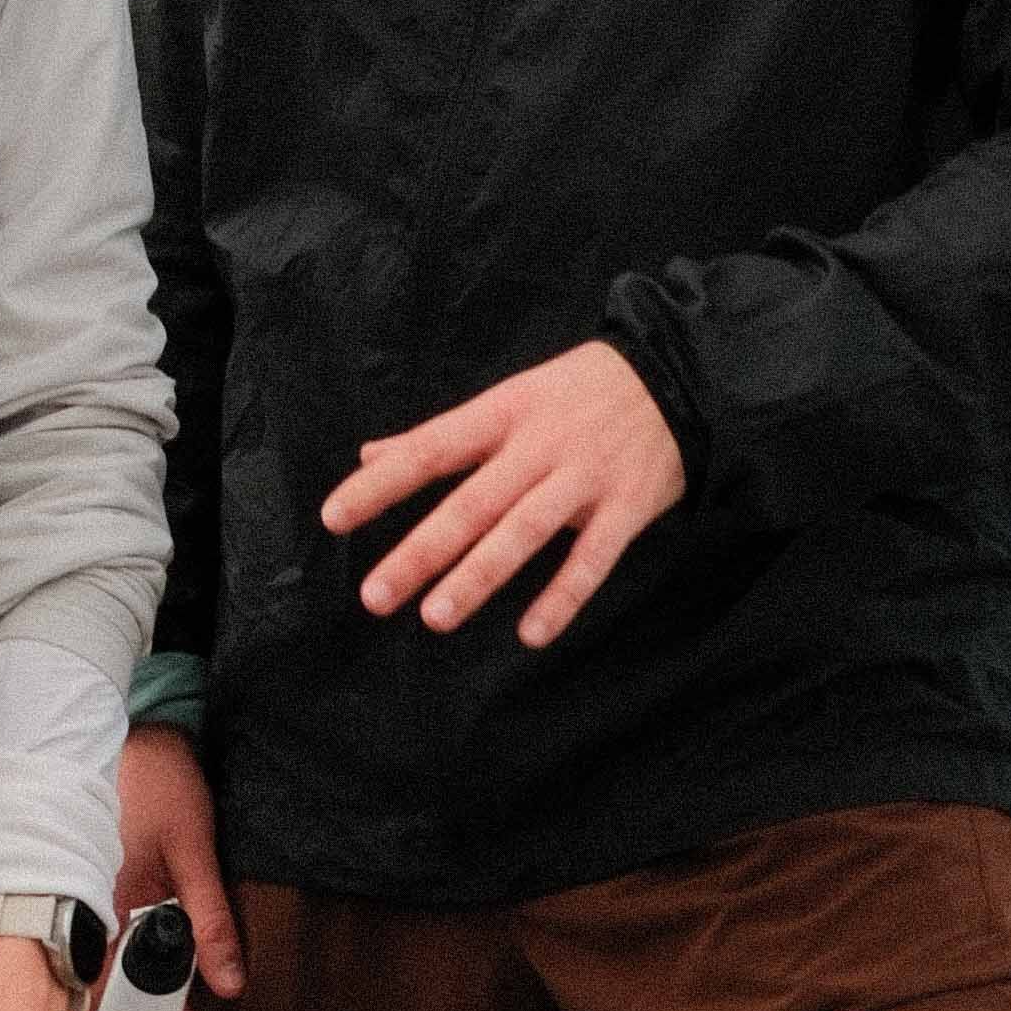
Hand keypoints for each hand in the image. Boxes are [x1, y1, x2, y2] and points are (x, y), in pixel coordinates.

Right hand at [112, 723, 244, 1001]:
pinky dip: (138, 958)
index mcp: (100, 903)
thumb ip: (211, 922)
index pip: (104, 991)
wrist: (141, 736)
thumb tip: (229, 984)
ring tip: (188, 1001)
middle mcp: (84, 904)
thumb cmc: (160, 784)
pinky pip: (112, 937)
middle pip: (102, 987)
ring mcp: (87, 895)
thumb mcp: (195, 855)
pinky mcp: (97, 884)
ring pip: (106, 965)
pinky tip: (171, 961)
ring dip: (142, 988)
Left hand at [324, 340, 686, 648]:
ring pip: (523, 532)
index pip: (429, 449)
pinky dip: (563, 597)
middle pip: (471, 502)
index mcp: (502, 413)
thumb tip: (370, 455)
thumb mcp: (508, 399)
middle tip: (376, 595)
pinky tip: (531, 634)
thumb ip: (442, 436)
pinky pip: (592, 560)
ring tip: (435, 618)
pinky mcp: (627, 508)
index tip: (334, 517)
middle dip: (421, 550)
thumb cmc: (575, 395)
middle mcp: (538, 446)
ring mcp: (584, 478)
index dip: (381, 484)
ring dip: (478, 576)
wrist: (676, 377)